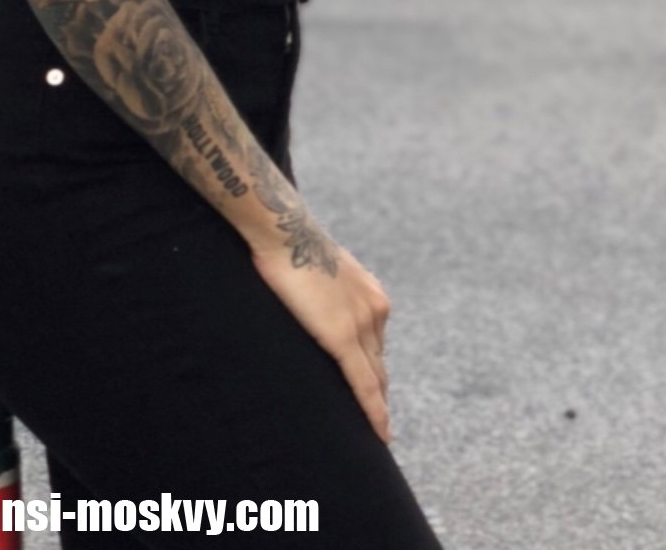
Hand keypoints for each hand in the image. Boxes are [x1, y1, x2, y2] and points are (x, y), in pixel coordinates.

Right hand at [249, 232, 392, 445]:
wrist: (284, 232)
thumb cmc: (293, 245)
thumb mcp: (322, 270)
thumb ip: (330, 294)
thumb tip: (317, 306)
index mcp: (372, 295)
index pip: (377, 345)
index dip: (377, 372)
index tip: (378, 393)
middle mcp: (375, 311)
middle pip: (379, 364)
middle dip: (380, 393)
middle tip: (379, 422)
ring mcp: (361, 324)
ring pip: (374, 378)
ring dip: (377, 405)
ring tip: (377, 433)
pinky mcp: (342, 338)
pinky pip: (363, 383)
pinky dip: (373, 410)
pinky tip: (380, 432)